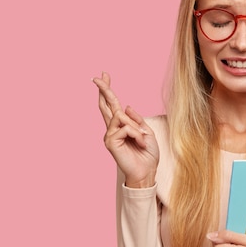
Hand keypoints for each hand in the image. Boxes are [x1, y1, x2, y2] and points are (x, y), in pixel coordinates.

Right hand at [92, 72, 158, 187]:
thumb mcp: (147, 132)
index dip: (108, 90)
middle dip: (104, 90)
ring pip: (121, 117)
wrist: (147, 171)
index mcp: (121, 126)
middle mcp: (112, 129)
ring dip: (136, 128)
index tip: (104, 75)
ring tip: (142, 140)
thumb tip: (124, 106)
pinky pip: (125, 127)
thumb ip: (136, 119)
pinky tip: (139, 143)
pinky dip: (136, 134)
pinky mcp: (110, 142)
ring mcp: (110, 135)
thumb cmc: (147, 154)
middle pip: (106, 105)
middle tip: (98, 76)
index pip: (112, 104)